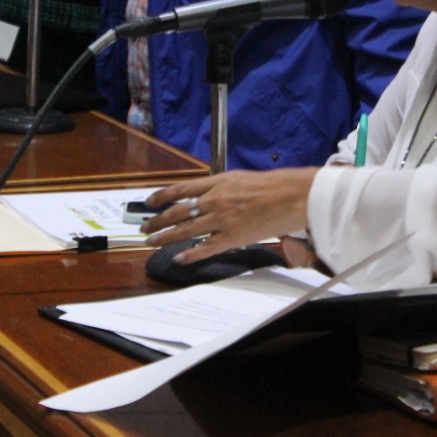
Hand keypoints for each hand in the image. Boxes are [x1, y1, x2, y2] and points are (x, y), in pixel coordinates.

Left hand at [141, 168, 318, 264]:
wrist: (293, 196)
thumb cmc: (273, 186)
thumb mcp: (241, 178)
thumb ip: (221, 187)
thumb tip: (205, 195)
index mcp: (217, 183)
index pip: (181, 189)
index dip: (161, 196)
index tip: (149, 202)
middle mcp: (215, 200)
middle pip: (178, 211)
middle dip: (157, 220)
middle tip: (144, 226)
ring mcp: (223, 220)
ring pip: (186, 229)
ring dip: (166, 236)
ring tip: (151, 241)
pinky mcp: (234, 237)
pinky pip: (207, 247)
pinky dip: (191, 254)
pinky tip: (179, 258)